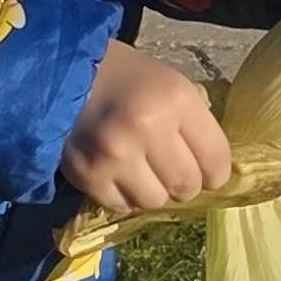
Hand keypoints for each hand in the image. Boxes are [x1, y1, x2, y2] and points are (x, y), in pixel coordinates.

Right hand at [59, 40, 234, 217]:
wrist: (63, 75)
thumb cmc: (127, 79)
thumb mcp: (172, 84)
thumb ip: (195, 124)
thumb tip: (215, 170)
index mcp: (175, 99)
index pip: (217, 161)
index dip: (215, 172)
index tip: (206, 170)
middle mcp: (147, 127)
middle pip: (187, 186)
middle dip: (184, 183)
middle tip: (170, 170)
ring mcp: (114, 154)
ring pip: (154, 201)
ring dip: (151, 191)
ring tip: (140, 171)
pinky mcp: (87, 174)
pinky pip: (121, 206)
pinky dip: (122, 195)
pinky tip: (116, 173)